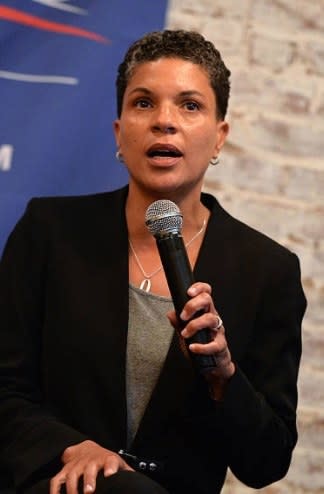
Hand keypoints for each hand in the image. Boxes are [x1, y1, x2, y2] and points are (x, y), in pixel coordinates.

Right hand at [50, 440, 133, 493]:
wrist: (87, 448)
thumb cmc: (105, 461)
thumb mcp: (118, 463)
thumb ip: (125, 473)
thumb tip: (137, 483)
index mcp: (107, 459)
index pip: (111, 460)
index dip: (110, 466)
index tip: (110, 474)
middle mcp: (91, 461)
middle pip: (89, 468)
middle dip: (89, 480)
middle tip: (89, 491)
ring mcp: (76, 465)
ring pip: (72, 475)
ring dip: (72, 488)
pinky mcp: (64, 471)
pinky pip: (57, 481)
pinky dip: (55, 490)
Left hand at [167, 282, 234, 397]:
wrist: (213, 365)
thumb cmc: (201, 344)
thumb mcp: (185, 332)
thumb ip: (178, 323)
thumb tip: (170, 314)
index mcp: (205, 311)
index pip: (206, 292)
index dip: (199, 288)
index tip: (188, 292)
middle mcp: (213, 317)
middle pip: (208, 300)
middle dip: (193, 305)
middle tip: (183, 316)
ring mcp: (218, 330)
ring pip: (211, 319)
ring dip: (195, 325)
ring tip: (185, 334)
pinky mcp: (221, 346)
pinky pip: (214, 344)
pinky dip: (202, 346)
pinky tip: (193, 348)